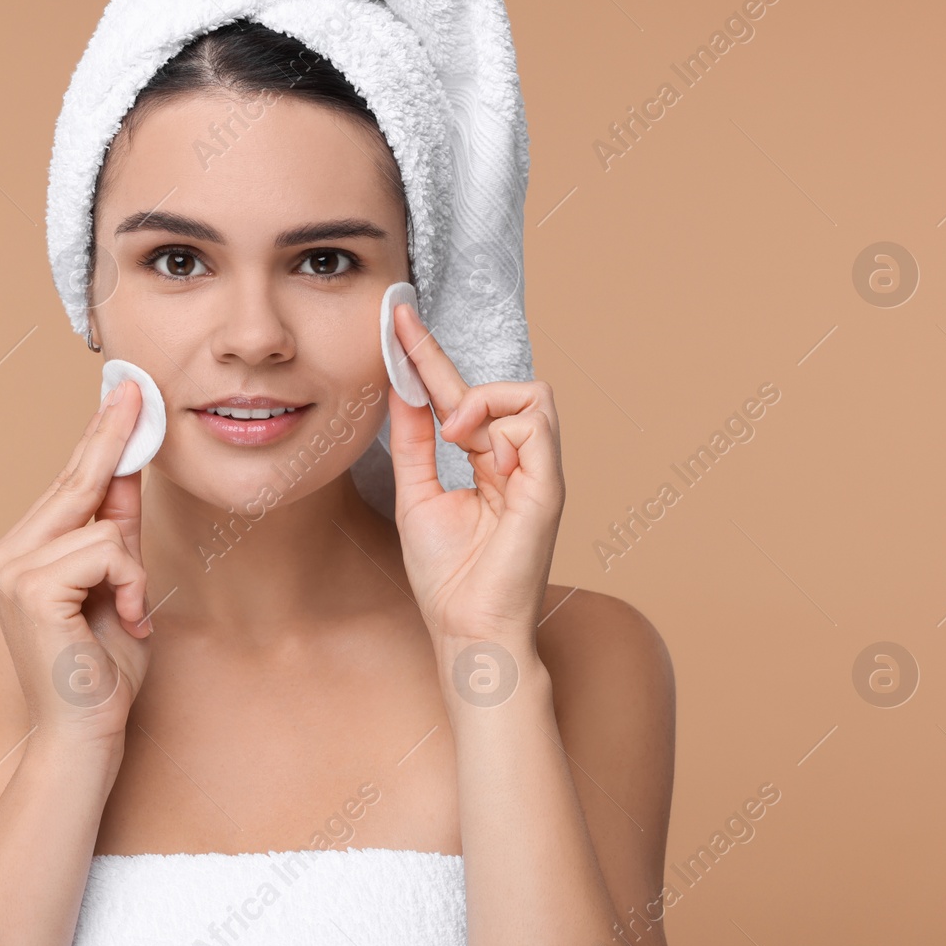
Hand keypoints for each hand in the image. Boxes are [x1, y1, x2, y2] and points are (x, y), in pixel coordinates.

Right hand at [0, 380, 152, 748]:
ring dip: (133, 571)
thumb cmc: (102, 675)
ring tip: (129, 613)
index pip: (68, 484)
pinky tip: (123, 621)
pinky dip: (130, 585)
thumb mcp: (121, 587)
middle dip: (113, 438)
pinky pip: (105, 551)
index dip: (98, 437)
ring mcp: (12, 568)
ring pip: (102, 524)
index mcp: (23, 554)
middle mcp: (7, 554)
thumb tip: (128, 470)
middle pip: (75, 481)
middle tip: (134, 385)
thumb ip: (118, 532)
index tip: (121, 391)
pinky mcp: (30, 586)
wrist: (86, 736)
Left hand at [387, 302, 565, 655]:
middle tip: (415, 375)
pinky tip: (474, 451)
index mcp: (488, 463)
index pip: (460, 395)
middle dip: (446, 364)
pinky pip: (537, 424)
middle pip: (500, 384)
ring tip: (453, 436)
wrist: (467, 628)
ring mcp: (539, 473)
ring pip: (530, 395)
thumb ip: (412, 440)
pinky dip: (501, 426)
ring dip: (482, 402)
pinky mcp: (550, 486)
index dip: (428, 355)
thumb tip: (399, 388)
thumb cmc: (447, 576)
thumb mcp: (416, 493)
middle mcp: (519, 462)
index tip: (395, 318)